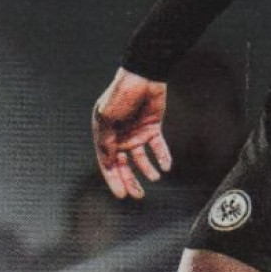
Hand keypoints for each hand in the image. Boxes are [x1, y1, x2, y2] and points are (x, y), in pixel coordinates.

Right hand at [92, 67, 171, 199]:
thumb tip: (107, 162)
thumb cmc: (121, 94)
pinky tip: (165, 166)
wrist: (144, 76)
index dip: (114, 180)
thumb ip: (107, 141)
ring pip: (141, 159)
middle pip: (124, 165)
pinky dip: (162, 157)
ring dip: (147, 170)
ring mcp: (136, 133)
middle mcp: (120, 137)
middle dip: (130, 181)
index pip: (108, 163)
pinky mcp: (152, 128)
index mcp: (105, 135)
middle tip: (138, 195)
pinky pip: (157, 147)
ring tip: (154, 177)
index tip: (121, 195)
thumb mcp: (107, 118)